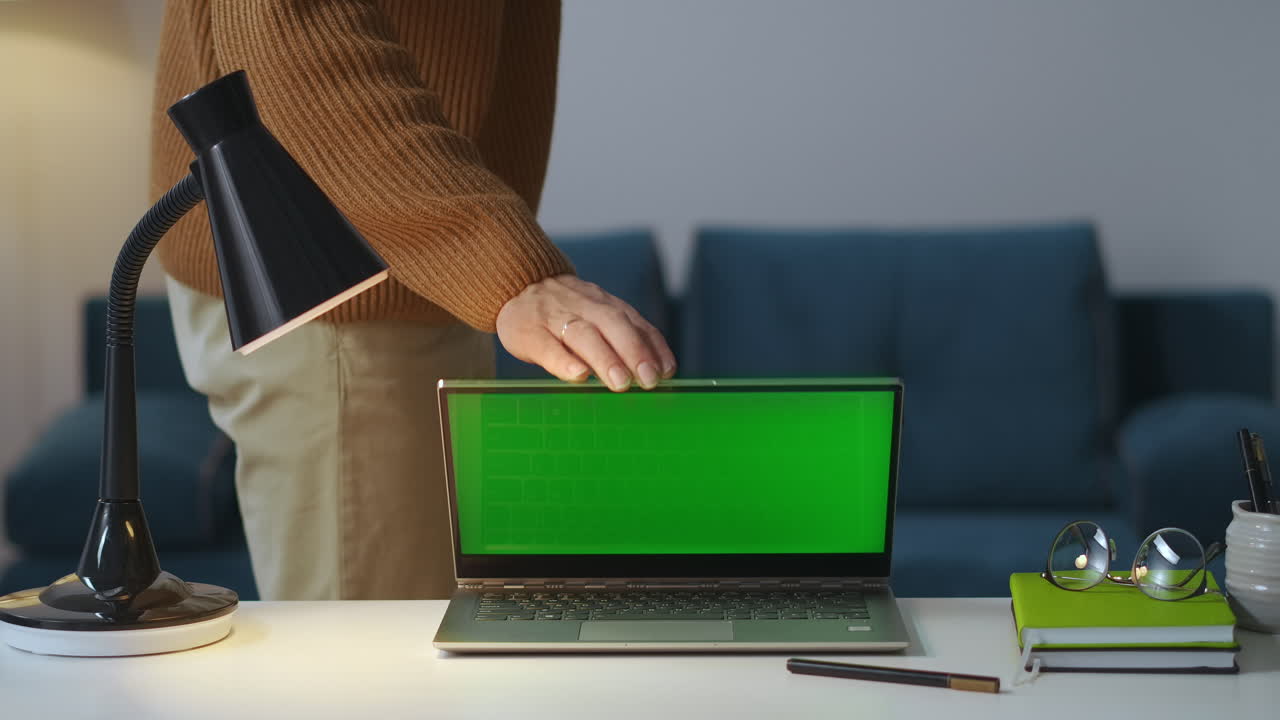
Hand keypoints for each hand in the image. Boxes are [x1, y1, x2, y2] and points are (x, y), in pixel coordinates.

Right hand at [496, 275, 676, 390]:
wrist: (516, 285)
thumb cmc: (564, 312)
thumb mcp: (595, 314)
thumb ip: (624, 335)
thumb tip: (660, 369)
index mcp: (603, 304)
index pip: (633, 322)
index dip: (652, 346)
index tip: (666, 371)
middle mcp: (584, 306)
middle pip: (612, 324)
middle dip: (634, 351)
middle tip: (649, 380)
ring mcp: (555, 317)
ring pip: (583, 334)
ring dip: (605, 359)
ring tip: (621, 383)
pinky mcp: (529, 332)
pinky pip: (548, 346)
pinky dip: (564, 362)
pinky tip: (579, 376)